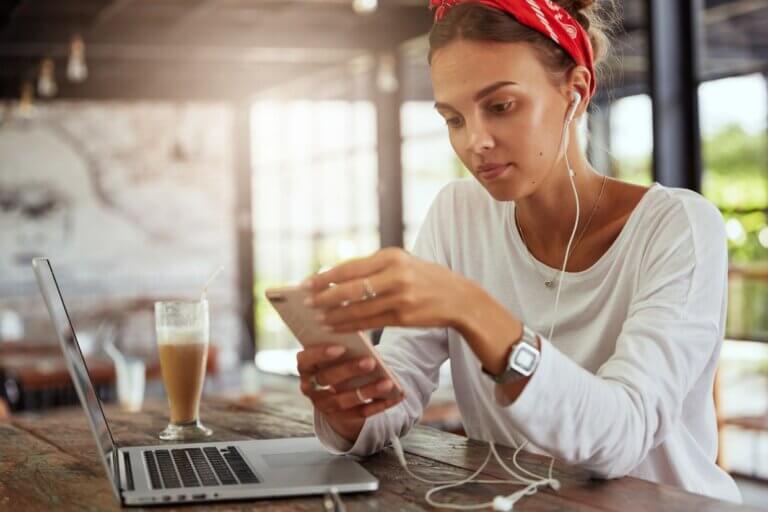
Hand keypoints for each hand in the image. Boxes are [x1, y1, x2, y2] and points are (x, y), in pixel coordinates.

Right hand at [296, 344, 403, 442]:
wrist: (334, 395)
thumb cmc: (337, 363)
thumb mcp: (333, 354)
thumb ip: (340, 345)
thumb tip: (358, 332)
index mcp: (306, 368)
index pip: (305, 360)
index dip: (320, 354)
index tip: (341, 347)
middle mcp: (311, 388)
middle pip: (327, 379)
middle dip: (349, 370)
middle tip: (370, 361)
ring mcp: (326, 406)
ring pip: (345, 400)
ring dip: (368, 391)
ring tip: (388, 382)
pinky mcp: (343, 418)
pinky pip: (362, 412)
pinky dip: (381, 404)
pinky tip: (396, 395)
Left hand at [303, 247, 523, 382]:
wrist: (458, 297)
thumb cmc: (423, 278)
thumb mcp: (402, 263)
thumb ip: (372, 269)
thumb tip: (334, 278)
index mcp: (391, 256)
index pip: (350, 267)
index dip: (325, 277)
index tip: (305, 284)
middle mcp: (395, 275)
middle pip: (350, 288)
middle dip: (325, 297)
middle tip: (306, 303)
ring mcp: (400, 297)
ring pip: (358, 309)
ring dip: (334, 315)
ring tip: (317, 319)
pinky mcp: (404, 317)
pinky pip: (370, 323)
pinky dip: (350, 326)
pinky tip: (337, 327)